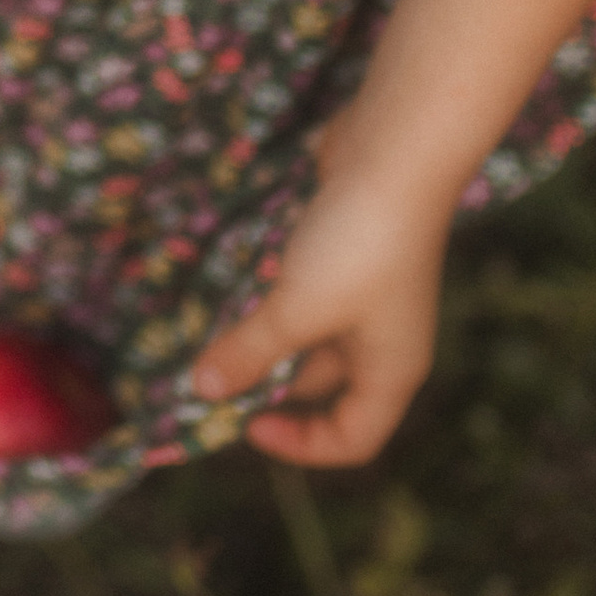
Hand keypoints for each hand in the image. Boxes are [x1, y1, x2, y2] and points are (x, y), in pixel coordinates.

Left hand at [186, 154, 452, 468]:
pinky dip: (264, 295)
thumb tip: (202, 390)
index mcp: (389, 370)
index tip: (246, 423)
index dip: (301, 445)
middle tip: (207, 373)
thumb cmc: (357, 245)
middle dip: (264, 383)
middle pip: (318, 386)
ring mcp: (363, 295)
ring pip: (301, 335)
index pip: (353, 437)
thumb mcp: (297, 309)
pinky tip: (227, 283)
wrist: (393, 150)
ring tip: (207, 328)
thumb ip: (248, 352)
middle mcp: (380, 340)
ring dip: (257, 335)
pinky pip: (297, 293)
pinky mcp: (342, 255)